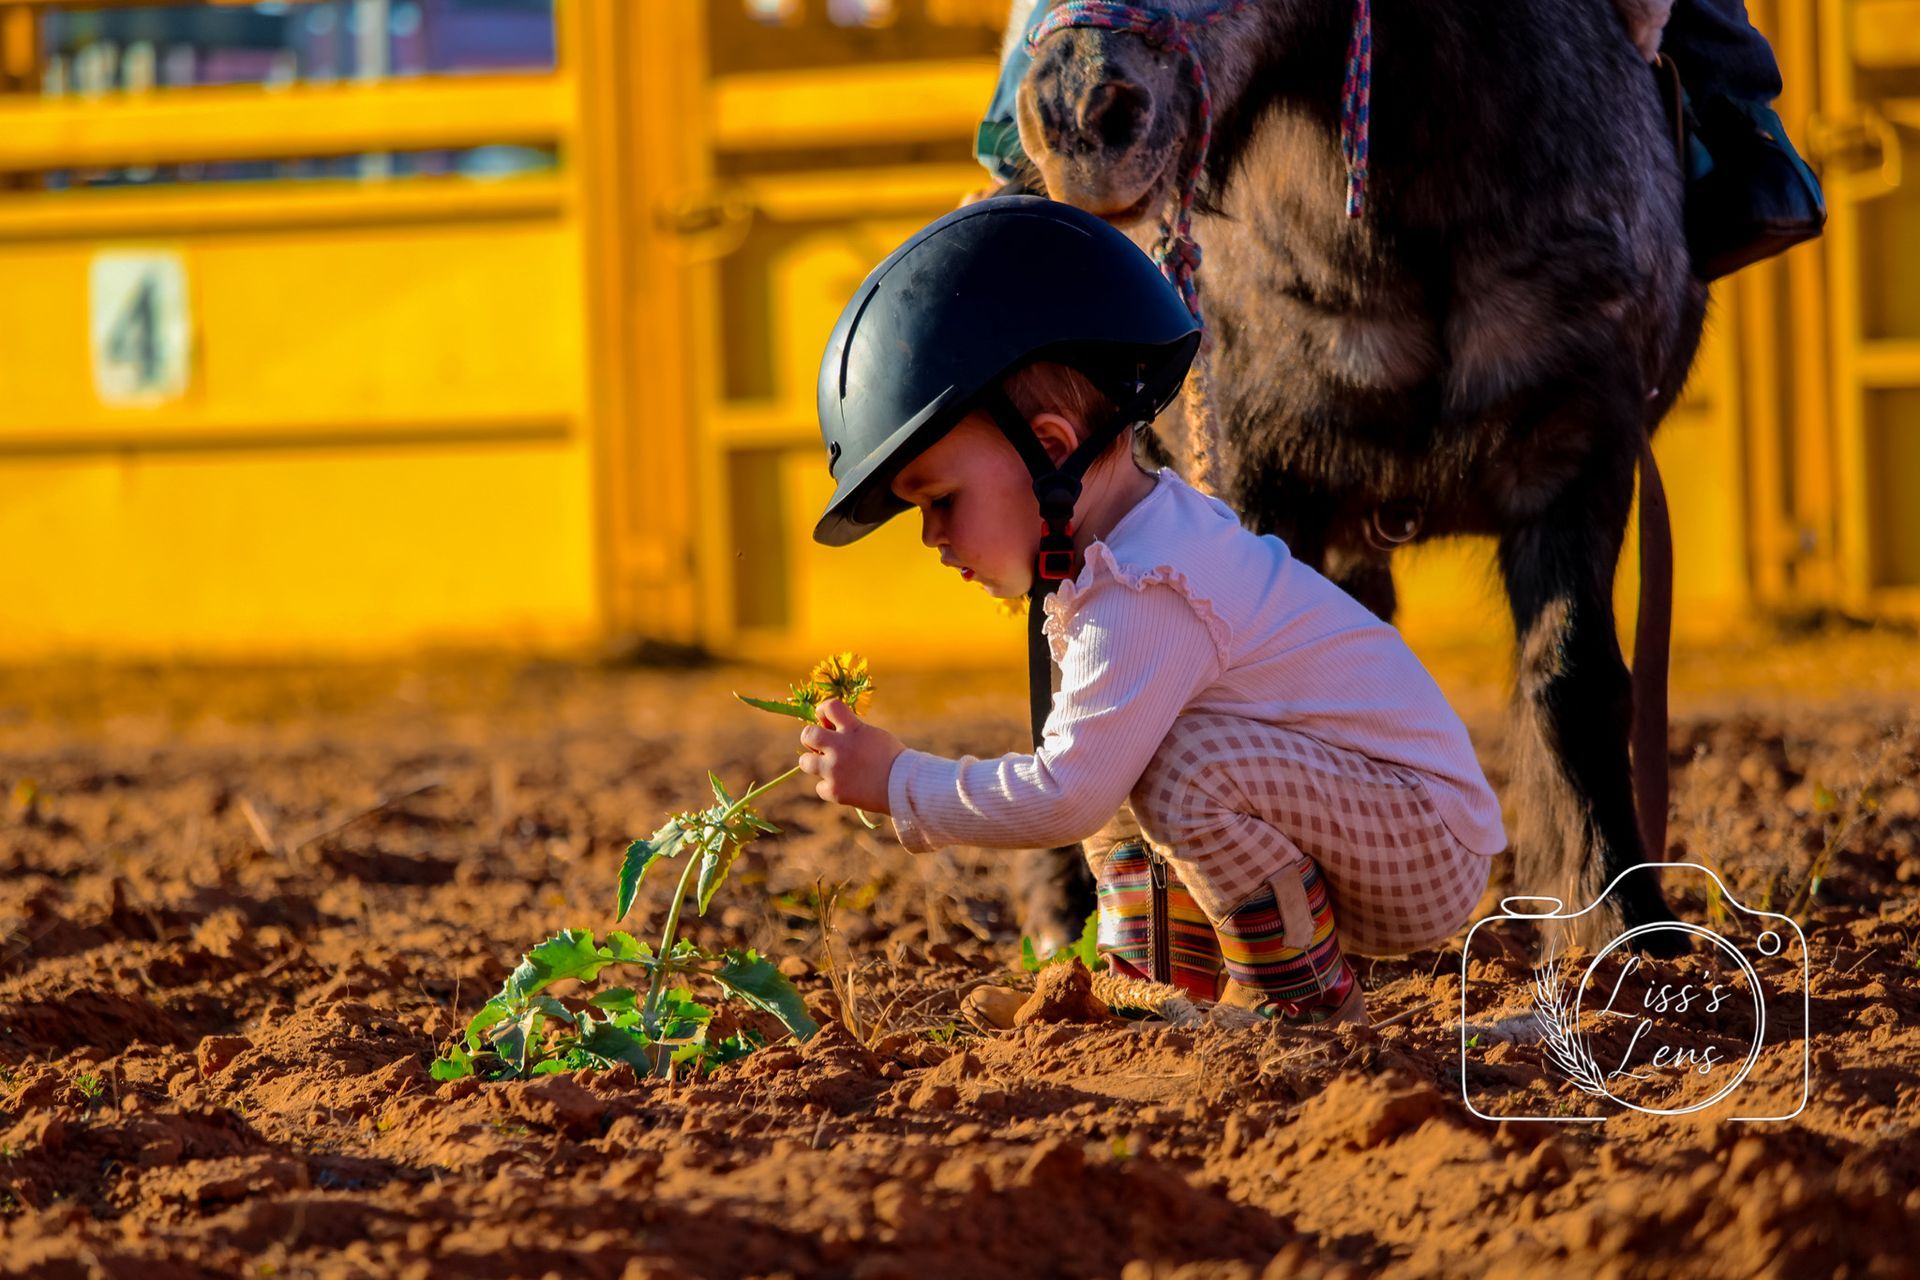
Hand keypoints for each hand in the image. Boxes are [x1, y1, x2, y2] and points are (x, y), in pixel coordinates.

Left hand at [797, 699, 904, 813]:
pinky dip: (830, 787)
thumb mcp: (874, 735)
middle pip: (808, 734)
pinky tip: (845, 787)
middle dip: (812, 738)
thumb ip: (851, 731)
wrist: (904, 788)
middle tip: (821, 746)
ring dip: (814, 763)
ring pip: (805, 762)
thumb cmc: (893, 759)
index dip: (824, 710)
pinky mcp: (834, 791)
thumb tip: (827, 728)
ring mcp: (834, 770)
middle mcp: (840, 748)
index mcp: (853, 729)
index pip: (829, 707)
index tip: (827, 718)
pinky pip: (820, 787)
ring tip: (829, 767)